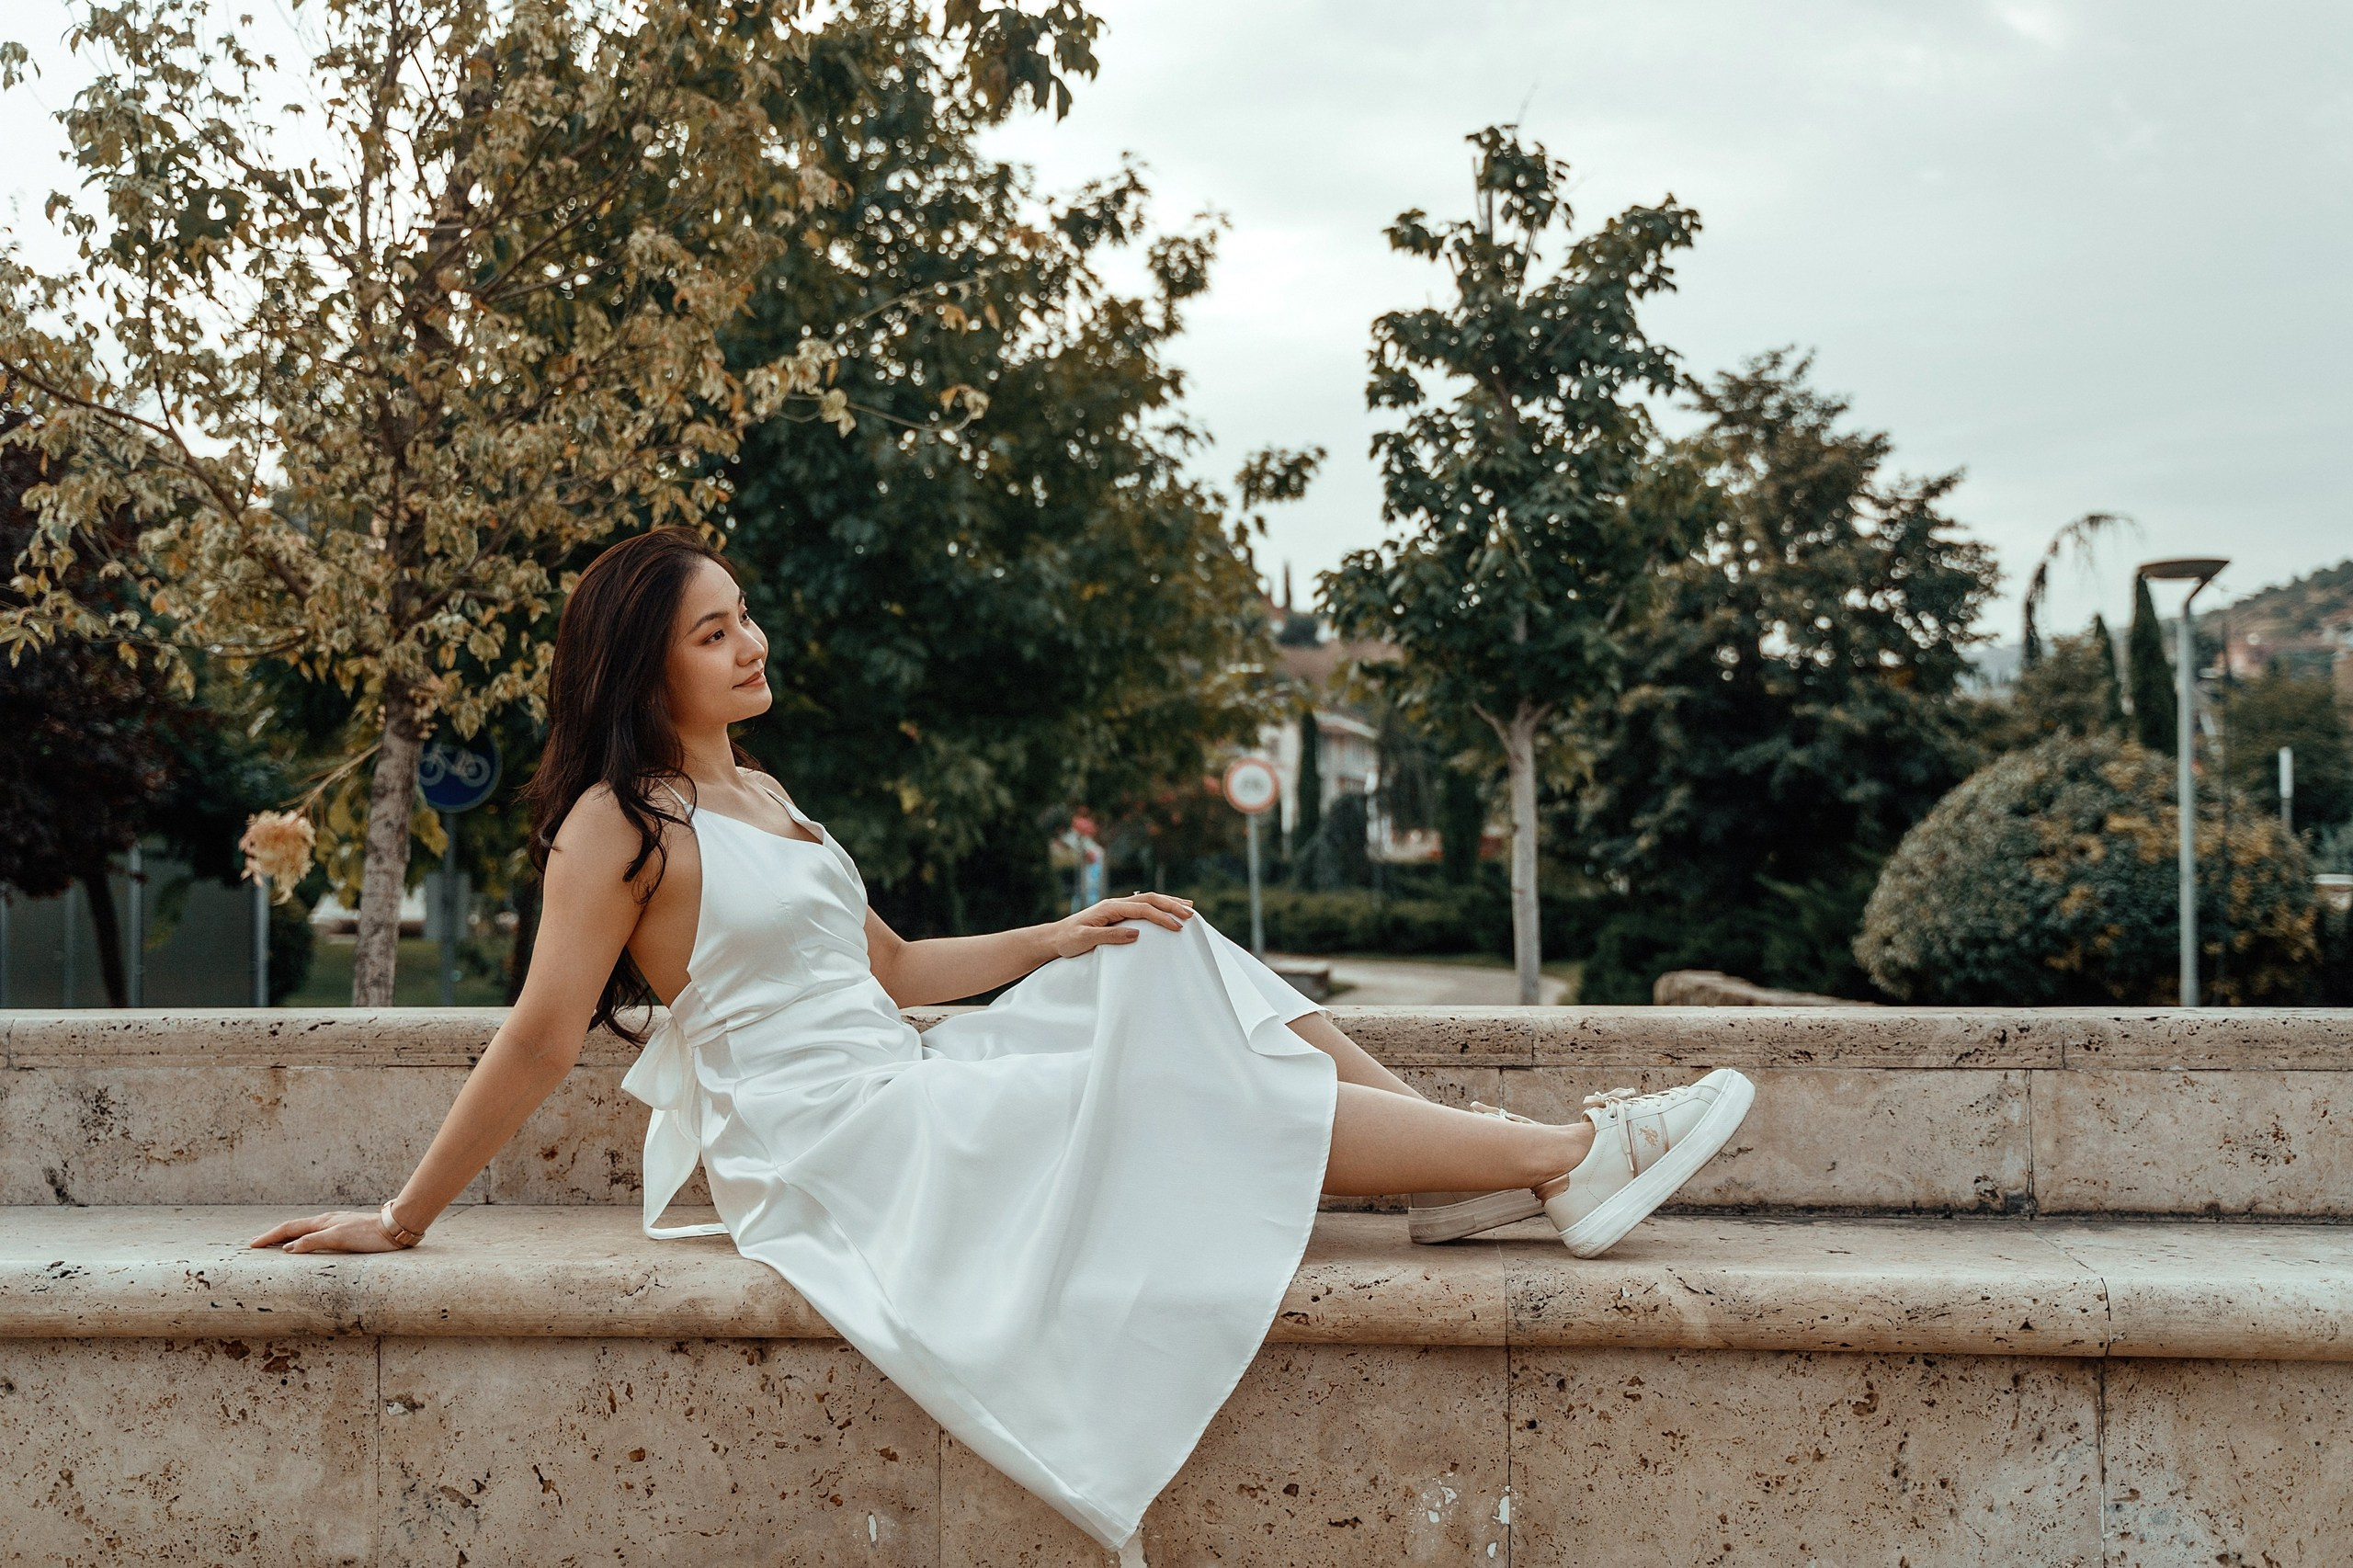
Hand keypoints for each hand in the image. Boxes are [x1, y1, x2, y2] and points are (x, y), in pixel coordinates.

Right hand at [246, 1209, 409, 1253]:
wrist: (396, 1228)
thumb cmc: (369, 1235)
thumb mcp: (339, 1239)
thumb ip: (313, 1242)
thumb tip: (288, 1248)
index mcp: (322, 1223)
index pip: (288, 1228)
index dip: (269, 1237)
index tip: (252, 1245)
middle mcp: (327, 1222)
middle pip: (294, 1228)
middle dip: (274, 1236)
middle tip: (257, 1245)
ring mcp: (336, 1225)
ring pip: (306, 1231)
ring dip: (289, 1238)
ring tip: (276, 1246)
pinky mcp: (346, 1232)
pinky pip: (317, 1235)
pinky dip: (304, 1240)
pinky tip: (308, 1246)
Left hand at [1041, 891, 1194, 959]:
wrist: (1054, 937)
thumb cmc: (1067, 940)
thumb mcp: (1085, 940)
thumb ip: (1110, 936)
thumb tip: (1137, 933)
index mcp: (1110, 907)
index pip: (1142, 908)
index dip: (1161, 917)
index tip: (1177, 927)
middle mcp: (1115, 903)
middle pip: (1149, 899)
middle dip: (1172, 905)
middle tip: (1191, 914)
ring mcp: (1116, 907)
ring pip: (1148, 900)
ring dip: (1168, 903)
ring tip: (1189, 907)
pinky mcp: (1117, 914)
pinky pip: (1142, 907)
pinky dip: (1158, 907)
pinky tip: (1168, 910)